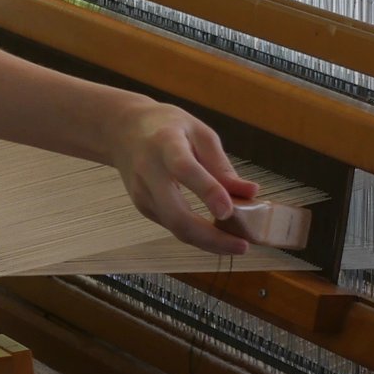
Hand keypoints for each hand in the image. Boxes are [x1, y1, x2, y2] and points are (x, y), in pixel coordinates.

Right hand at [108, 100, 258, 255]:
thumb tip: (251, 192)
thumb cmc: (167, 128)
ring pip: (175, 227)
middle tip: (241, 246)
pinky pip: (173, 226)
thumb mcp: (200, 134)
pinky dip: (196, 235)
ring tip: (235, 245)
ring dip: (207, 241)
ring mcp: (142, 192)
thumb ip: (222, 166)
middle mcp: (148, 171)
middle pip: (176, 213)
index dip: (207, 191)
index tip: (228, 211)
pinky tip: (216, 235)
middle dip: (210, 236)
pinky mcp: (143, 206)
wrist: (123, 131)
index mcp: (165, 143)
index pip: (184, 169)